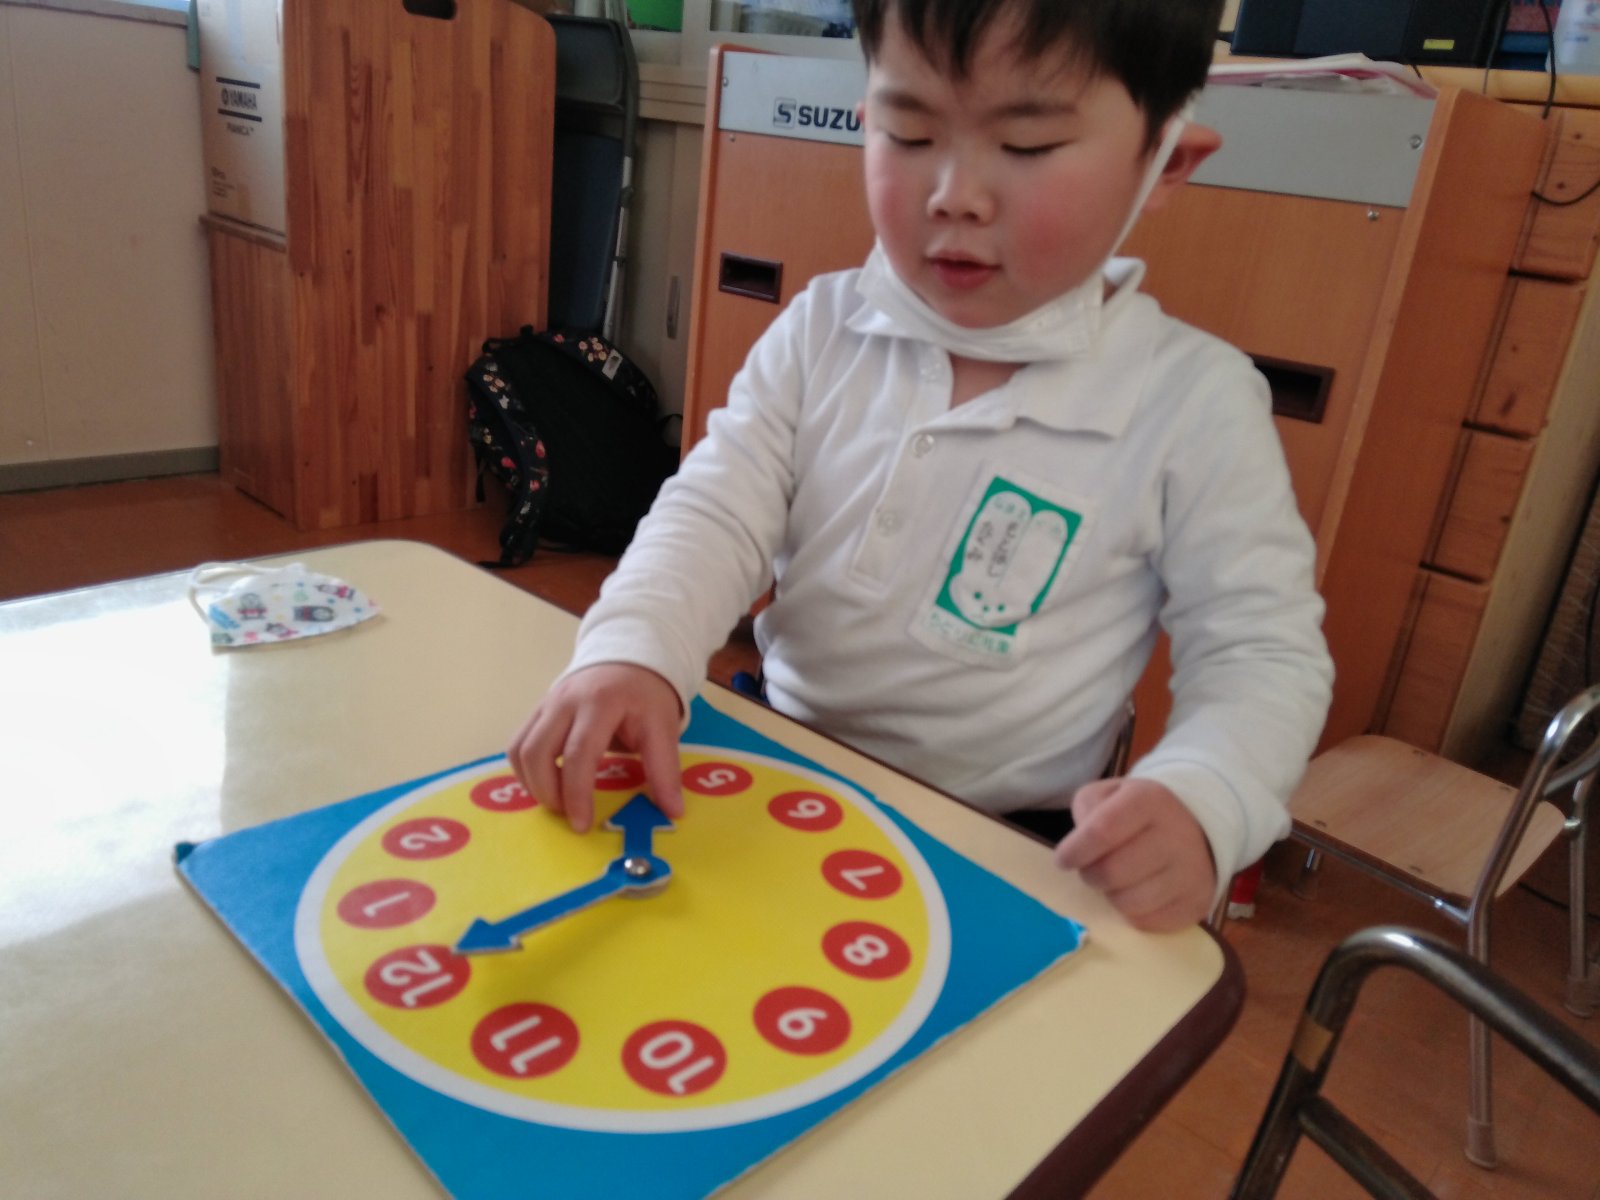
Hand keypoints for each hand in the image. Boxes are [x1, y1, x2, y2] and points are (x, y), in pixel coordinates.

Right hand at [506, 663, 684, 833]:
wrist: (628, 658)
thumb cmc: (645, 696)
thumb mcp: (663, 727)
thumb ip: (664, 769)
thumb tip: (672, 812)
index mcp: (601, 703)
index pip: (579, 753)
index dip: (576, 793)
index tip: (582, 824)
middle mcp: (566, 700)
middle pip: (537, 752)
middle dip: (548, 793)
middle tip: (570, 816)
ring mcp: (546, 704)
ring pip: (520, 749)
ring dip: (533, 784)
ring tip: (559, 801)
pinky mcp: (537, 710)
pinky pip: (518, 744)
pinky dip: (527, 771)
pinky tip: (548, 784)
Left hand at [1053, 778, 1216, 931]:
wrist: (1195, 829)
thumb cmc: (1138, 815)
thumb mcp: (1109, 795)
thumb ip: (1088, 810)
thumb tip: (1080, 846)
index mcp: (1149, 800)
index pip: (1103, 830)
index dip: (1075, 850)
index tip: (1063, 860)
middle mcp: (1176, 835)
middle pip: (1112, 872)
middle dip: (1090, 875)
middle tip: (1091, 870)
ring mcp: (1191, 873)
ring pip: (1128, 903)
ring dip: (1111, 896)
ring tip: (1117, 881)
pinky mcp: (1197, 903)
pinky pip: (1147, 922)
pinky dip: (1131, 913)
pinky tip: (1136, 893)